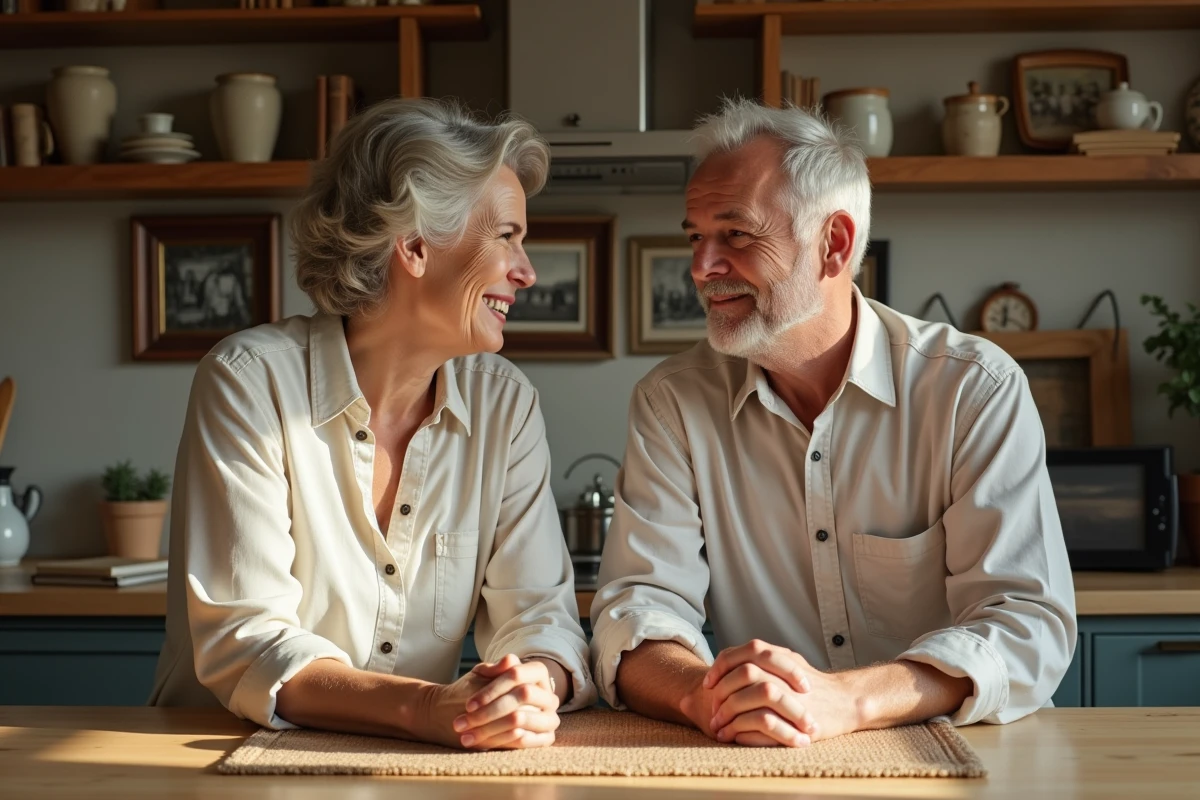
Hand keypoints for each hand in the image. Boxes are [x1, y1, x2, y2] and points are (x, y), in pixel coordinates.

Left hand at [451, 654, 560, 749]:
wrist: (477, 718)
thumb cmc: (480, 693)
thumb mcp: (482, 677)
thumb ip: (494, 669)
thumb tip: (509, 659)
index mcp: (537, 673)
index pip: (517, 674)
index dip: (492, 689)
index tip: (469, 705)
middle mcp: (548, 694)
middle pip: (522, 695)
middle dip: (489, 711)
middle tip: (462, 723)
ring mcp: (550, 717)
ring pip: (520, 719)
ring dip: (489, 728)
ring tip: (466, 735)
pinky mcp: (547, 738)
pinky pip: (526, 740)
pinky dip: (500, 741)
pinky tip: (481, 744)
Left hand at [704, 640, 860, 746]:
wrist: (847, 701)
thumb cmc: (813, 685)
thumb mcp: (786, 664)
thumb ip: (760, 662)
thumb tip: (723, 667)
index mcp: (779, 656)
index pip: (740, 654)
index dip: (719, 668)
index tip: (708, 684)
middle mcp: (786, 672)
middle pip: (745, 674)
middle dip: (722, 693)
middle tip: (713, 710)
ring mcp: (795, 694)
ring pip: (756, 697)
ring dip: (732, 714)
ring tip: (720, 728)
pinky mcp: (801, 718)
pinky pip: (767, 723)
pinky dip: (746, 731)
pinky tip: (736, 738)